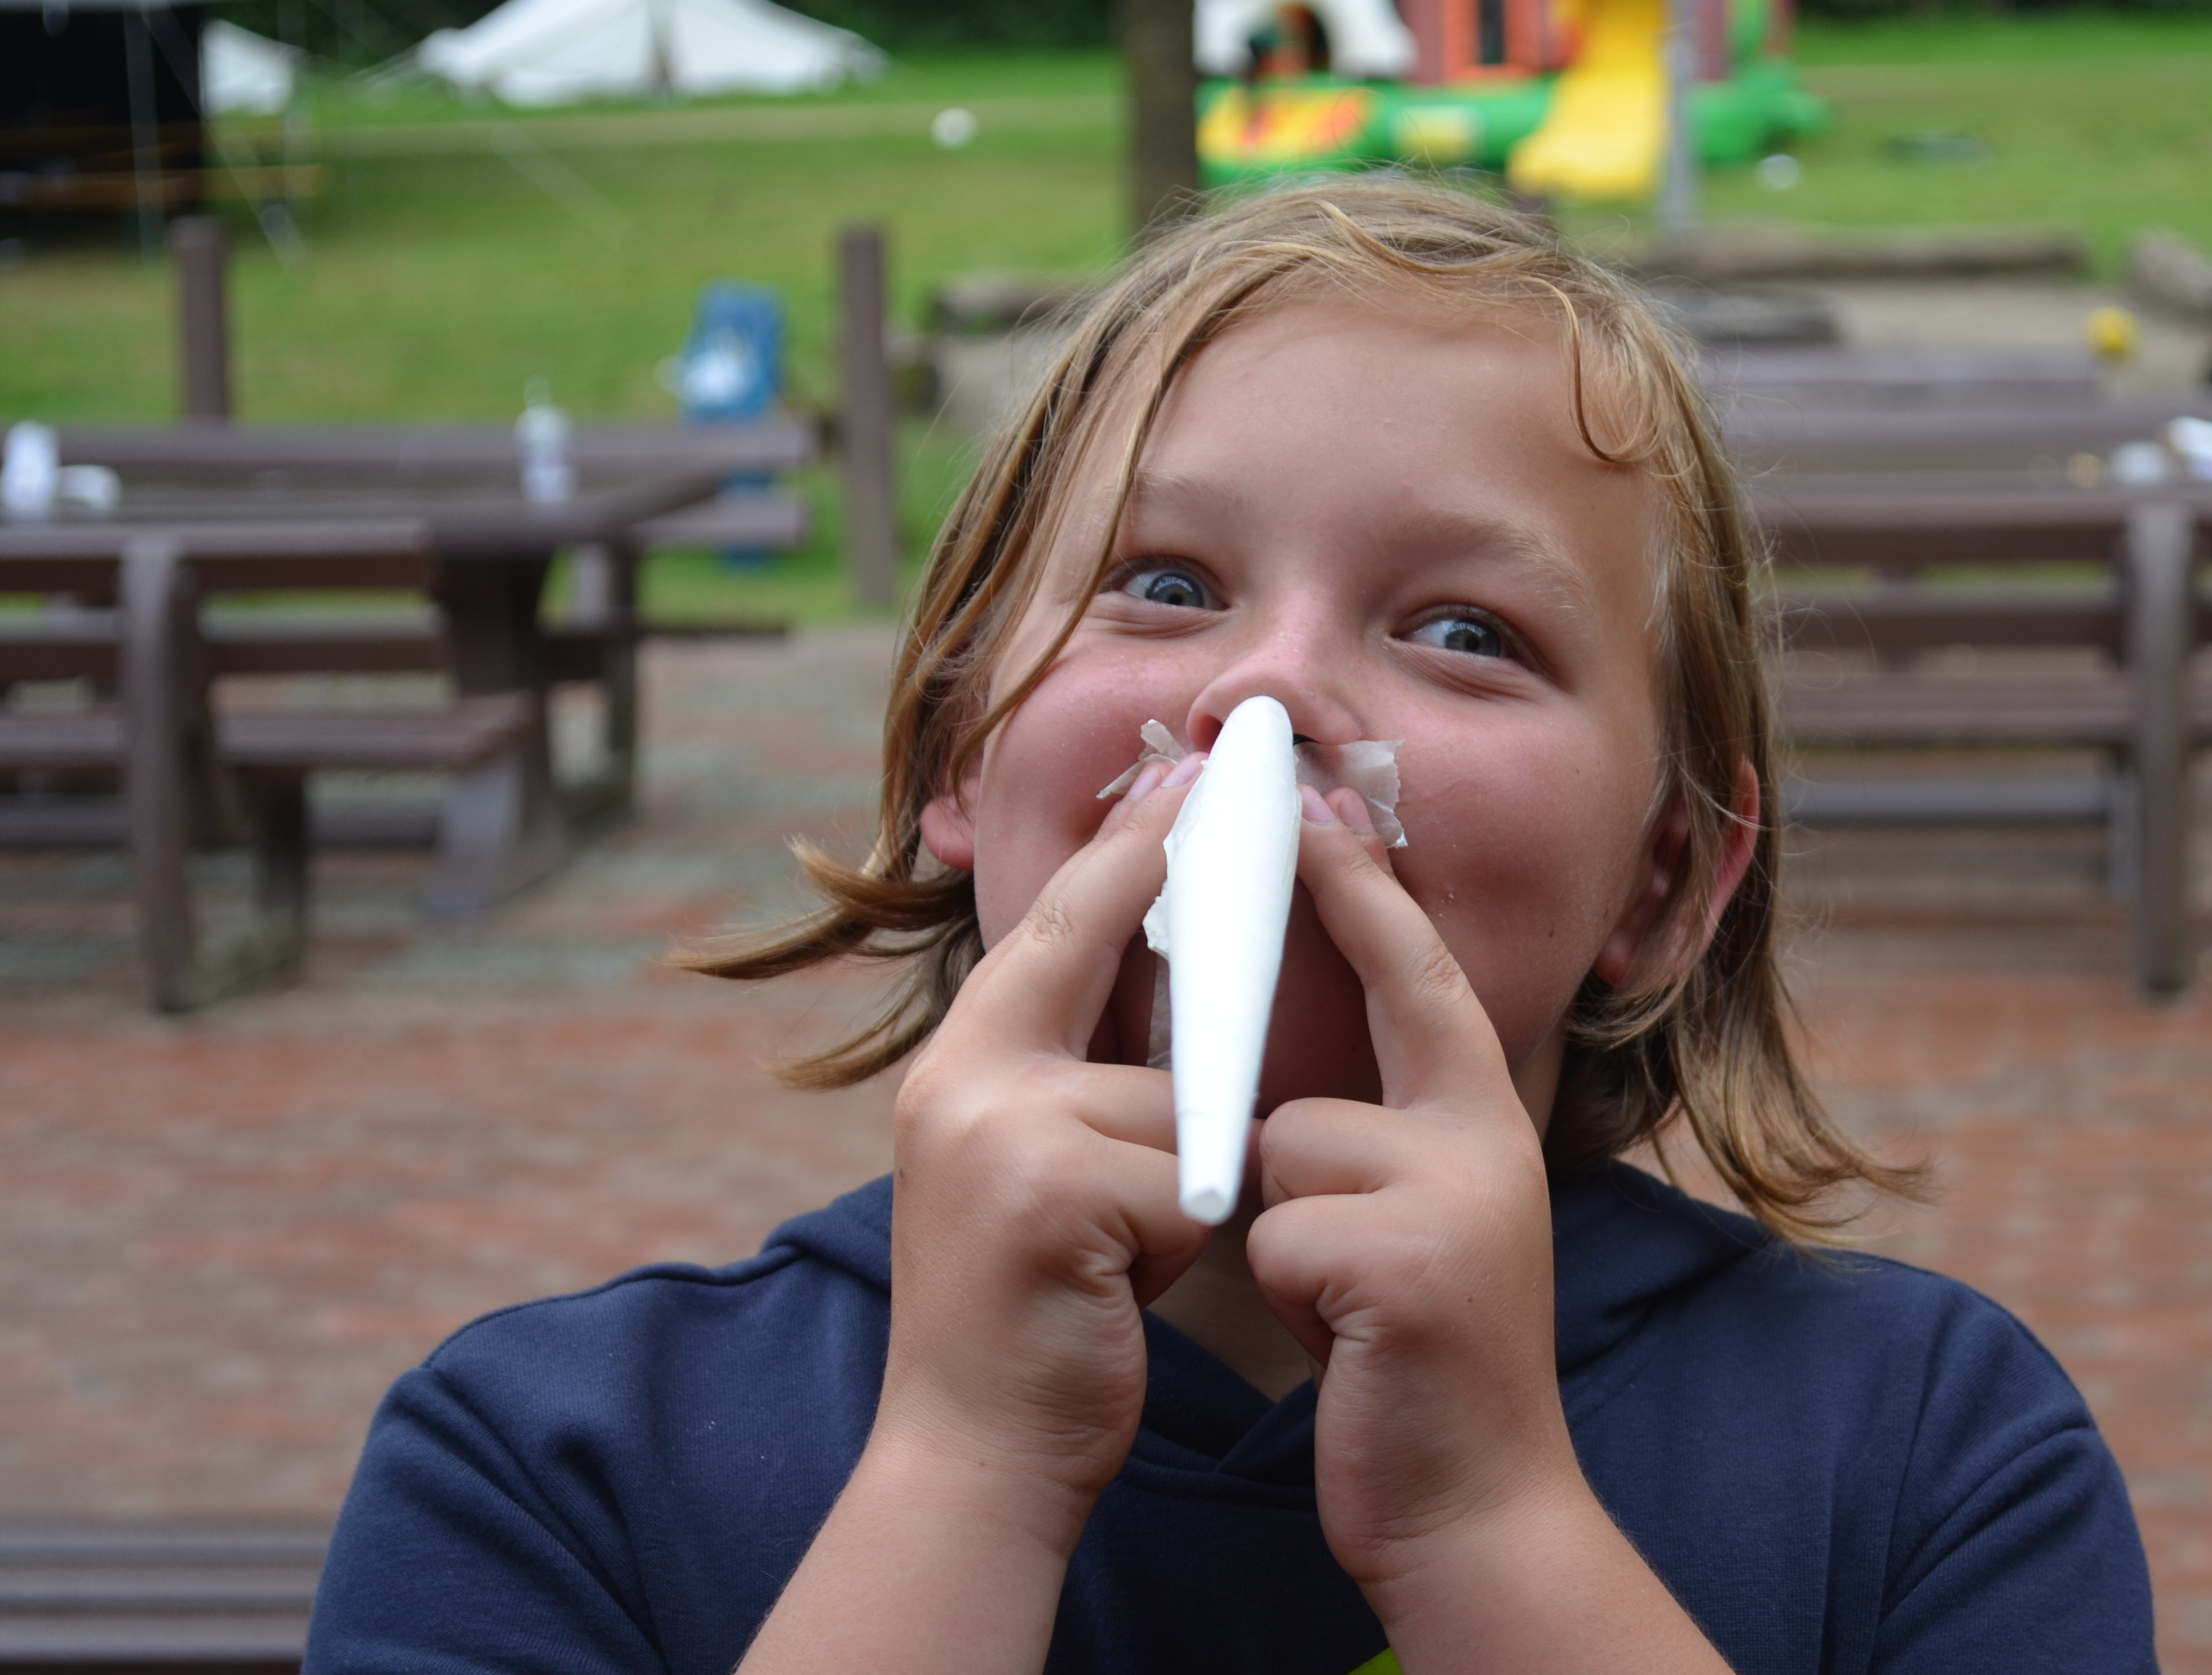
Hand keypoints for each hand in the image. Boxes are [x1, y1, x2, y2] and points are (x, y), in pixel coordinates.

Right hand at [874, 761, 1212, 1538]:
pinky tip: (1120, 1292)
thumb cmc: (1032, 1322)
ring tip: (1120, 1258)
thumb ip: (1081, 1087)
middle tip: (1223, 776)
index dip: (1121, 848)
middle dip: (1156, 867)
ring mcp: (996, 1131)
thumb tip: (1176, 1002)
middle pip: (1090, 945)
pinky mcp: (1047, 1194)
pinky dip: (1175, 1237)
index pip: (1056, 927)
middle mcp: (962, 1080)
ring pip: (1167, 1097)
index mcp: (962, 1069)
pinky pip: (1175, 1176)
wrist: (972, 1463)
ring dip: (1178, 1178)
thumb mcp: (1040, 1177)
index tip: (1179, 774)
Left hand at [1247, 789, 1737, 1674]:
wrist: (1481, 1506)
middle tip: (1294, 1175)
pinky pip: (1280, 1235)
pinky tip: (1346, 1341)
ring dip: (1285, 1241)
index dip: (1360, 892)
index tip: (1307, 811)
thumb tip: (1278, 1091)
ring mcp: (1454, 1198)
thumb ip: (1374, 1142)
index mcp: (1484, 1122)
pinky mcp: (1409, 1263)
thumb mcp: (1415, 1223)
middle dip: (1280, 1142)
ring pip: (1284, 1160)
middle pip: (1314, 1087)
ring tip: (1344, 1308)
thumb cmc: (1415, 1360)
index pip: (1417, 976)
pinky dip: (1290, 1293)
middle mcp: (1482, 1140)